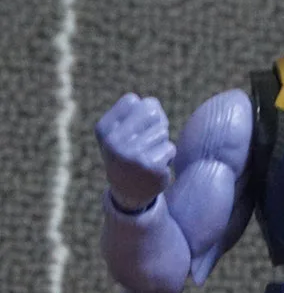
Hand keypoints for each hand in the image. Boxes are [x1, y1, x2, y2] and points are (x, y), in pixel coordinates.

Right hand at [95, 94, 175, 210]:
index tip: (134, 129)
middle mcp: (114, 142)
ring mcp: (133, 155)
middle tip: (147, 141)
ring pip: (162, 131)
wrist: (129, 191)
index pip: (132, 100)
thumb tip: (153, 105)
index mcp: (104, 129)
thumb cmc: (128, 152)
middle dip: (155, 124)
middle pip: (151, 112)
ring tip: (148, 155)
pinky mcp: (152, 167)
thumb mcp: (120, 130)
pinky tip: (155, 166)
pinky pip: (170, 148)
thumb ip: (136, 111)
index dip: (140, 111)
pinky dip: (167, 156)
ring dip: (161, 142)